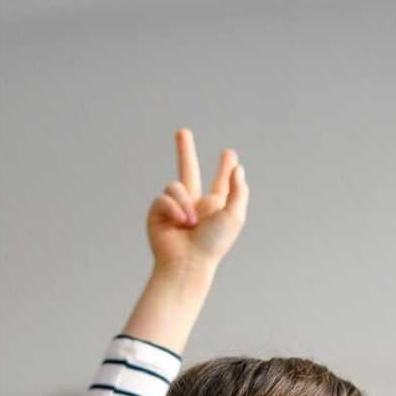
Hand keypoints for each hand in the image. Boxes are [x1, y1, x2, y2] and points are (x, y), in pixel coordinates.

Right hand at [146, 129, 247, 270]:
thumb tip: (238, 168)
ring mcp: (175, 208)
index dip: (225, 168)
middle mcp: (194, 204)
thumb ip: (238, 191)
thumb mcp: (234, 217)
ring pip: (176, 185)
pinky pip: (163, 197)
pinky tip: (180, 222)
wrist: (187, 263)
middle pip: (188, 169)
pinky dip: (173, 208)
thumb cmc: (212, 244)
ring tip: (191, 224)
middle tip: (182, 132)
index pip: (221, 181)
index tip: (230, 155)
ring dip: (185, 203)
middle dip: (184, 151)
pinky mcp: (158, 213)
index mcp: (215, 206)